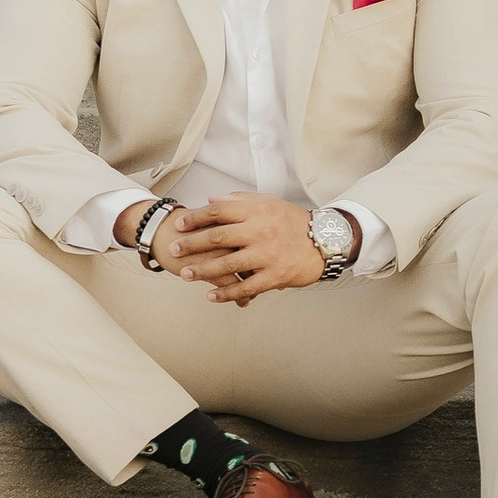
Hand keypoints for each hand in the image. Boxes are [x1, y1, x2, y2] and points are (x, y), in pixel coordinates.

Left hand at [160, 194, 324, 302]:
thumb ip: (239, 201)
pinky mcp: (274, 276)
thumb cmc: (293, 222)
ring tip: (185, 274)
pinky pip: (245, 288)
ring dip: (202, 271)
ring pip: (227, 265)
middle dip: (191, 244)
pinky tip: (211, 296)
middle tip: (172, 249)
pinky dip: (226, 294)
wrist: (324, 242)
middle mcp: (260, 231)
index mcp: (257, 211)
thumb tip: (211, 200)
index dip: (195, 218)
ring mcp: (267, 255)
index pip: (218, 211)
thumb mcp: (269, 202)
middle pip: (217, 237)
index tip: (180, 224)